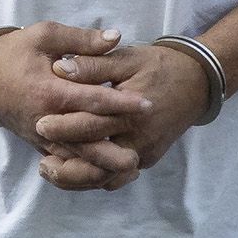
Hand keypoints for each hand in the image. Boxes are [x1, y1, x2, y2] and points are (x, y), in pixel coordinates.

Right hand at [0, 23, 150, 188]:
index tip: (147, 105)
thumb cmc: (12, 51)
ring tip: (132, 169)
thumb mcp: (45, 35)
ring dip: (102, 166)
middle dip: (114, 147)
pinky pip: (63, 162)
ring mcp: (40, 135)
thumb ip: (82, 39)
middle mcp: (46, 118)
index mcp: (50, 90)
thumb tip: (116, 37)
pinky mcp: (37, 143)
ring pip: (75, 158)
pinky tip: (107, 173)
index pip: (92, 100)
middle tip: (143, 151)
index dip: (121, 103)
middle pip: (86, 140)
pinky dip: (84, 170)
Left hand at [30, 37, 213, 190]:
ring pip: (109, 177)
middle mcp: (141, 138)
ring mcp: (146, 152)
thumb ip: (93, 65)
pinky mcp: (148, 159)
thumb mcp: (127, 59)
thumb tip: (59, 68)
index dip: (65, 126)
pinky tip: (72, 173)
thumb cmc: (160, 66)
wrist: (198, 82)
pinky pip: (118, 176)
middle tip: (41, 163)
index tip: (39, 124)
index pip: (95, 124)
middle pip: (101, 162)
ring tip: (50, 171)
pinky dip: (95, 178)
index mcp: (134, 111)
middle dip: (68, 165)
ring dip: (79, 179)